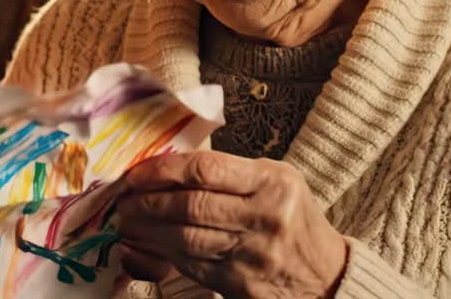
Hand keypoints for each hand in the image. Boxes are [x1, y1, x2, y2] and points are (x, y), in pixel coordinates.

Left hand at [116, 151, 347, 297]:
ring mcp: (252, 255)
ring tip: (129, 220)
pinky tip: (150, 243)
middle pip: (191, 206)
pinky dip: (165, 252)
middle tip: (125, 199)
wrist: (325, 275)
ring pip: (186, 239)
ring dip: (148, 229)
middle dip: (148, 202)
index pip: (206, 170)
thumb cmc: (293, 218)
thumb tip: (169, 165)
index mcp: (273, 182)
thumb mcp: (277, 181)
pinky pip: (192, 265)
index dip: (164, 170)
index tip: (138, 173)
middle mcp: (264, 217)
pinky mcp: (240, 284)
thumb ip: (232, 172)